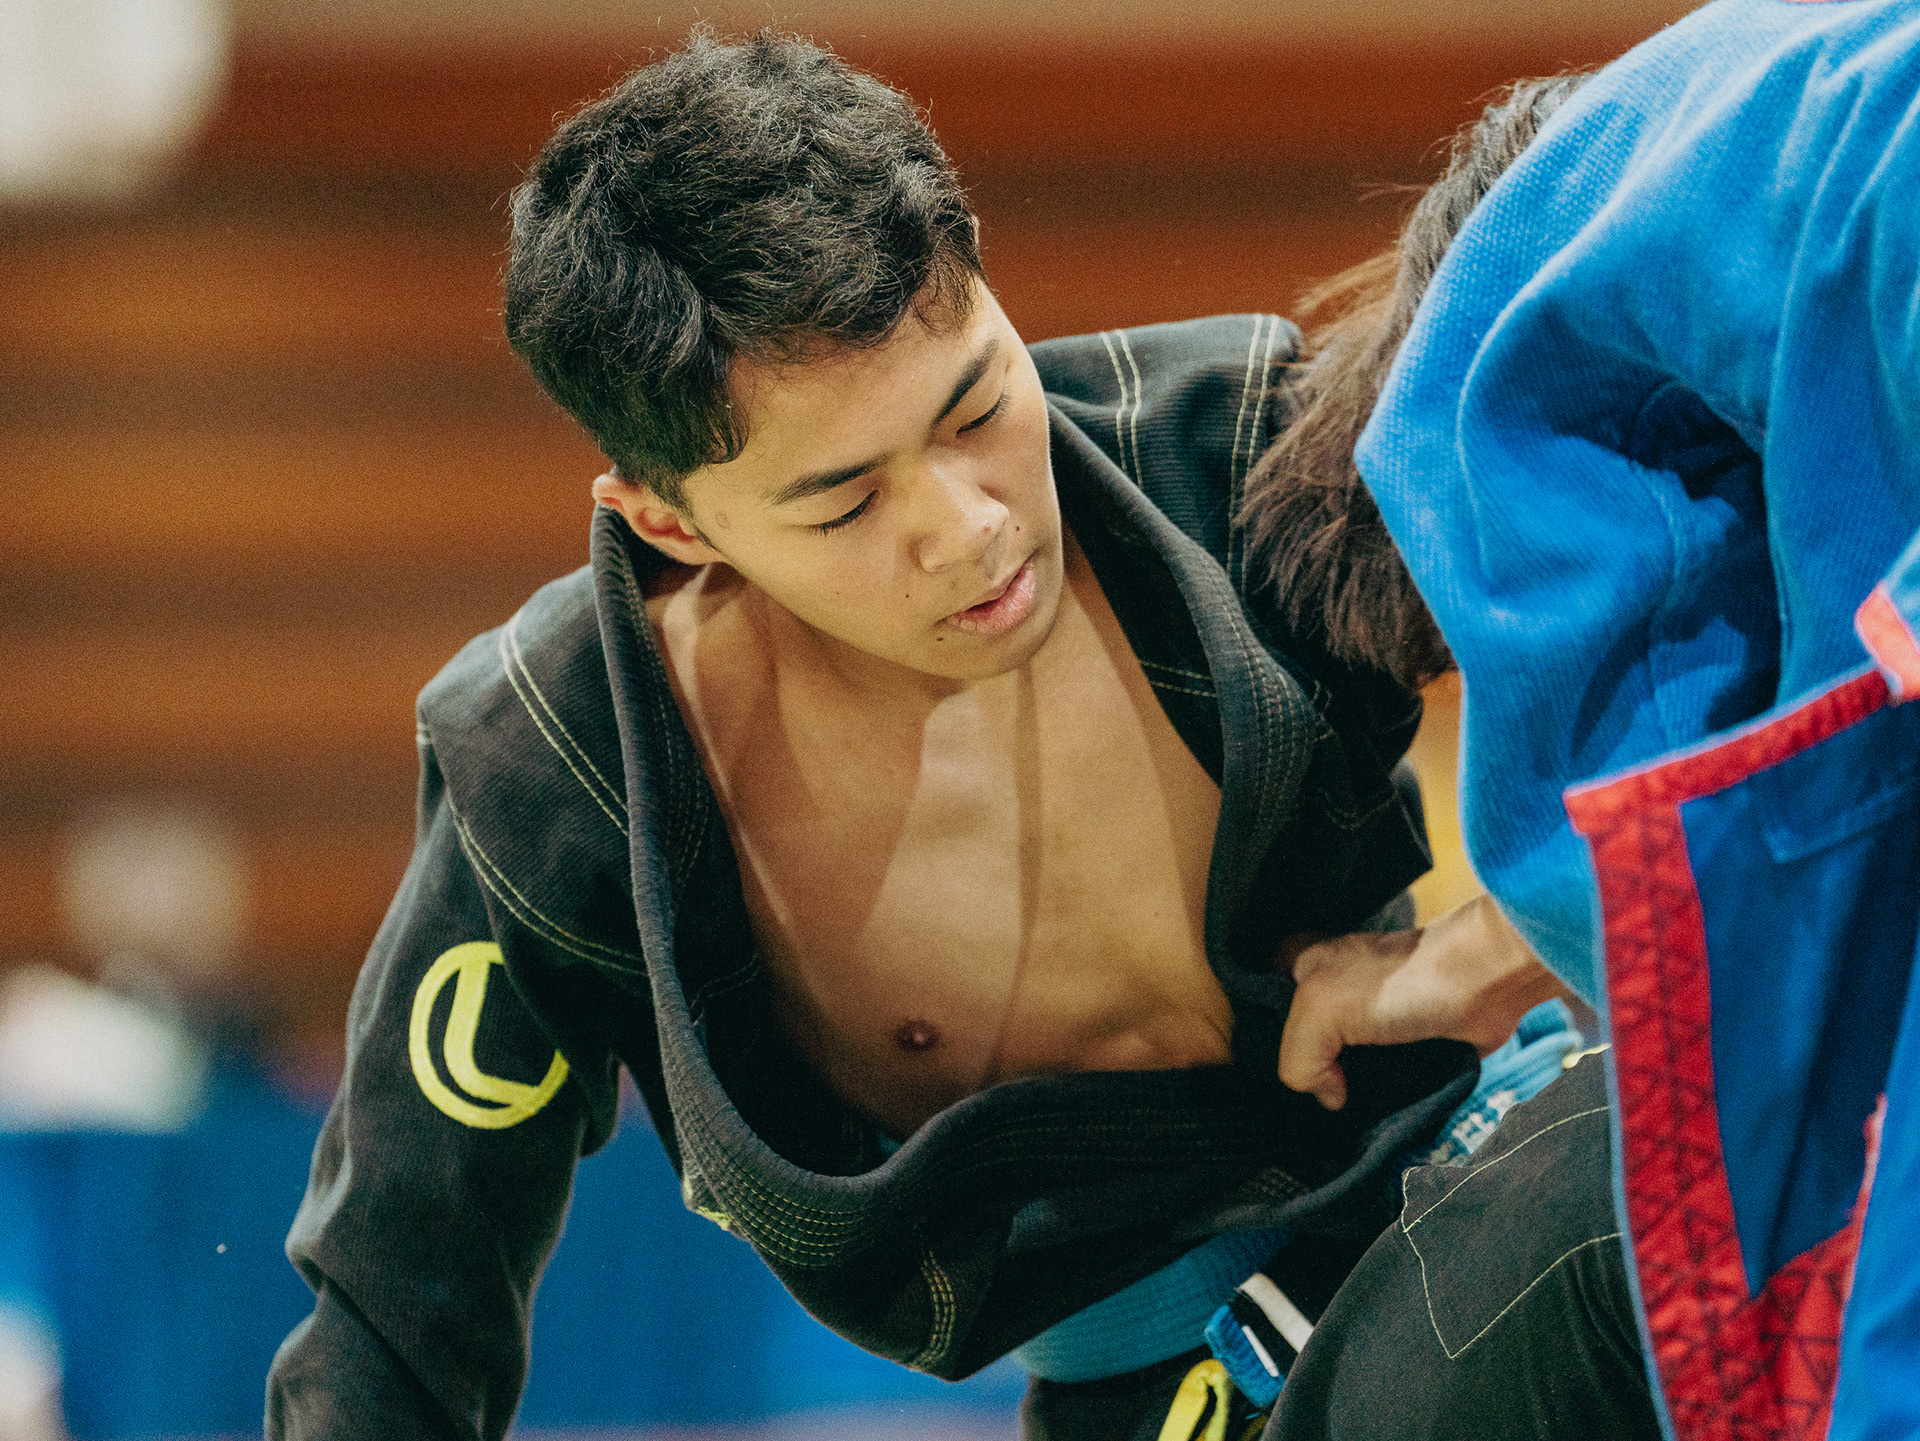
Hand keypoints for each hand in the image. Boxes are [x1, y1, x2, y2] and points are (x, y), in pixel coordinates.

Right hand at [1277, 892, 1573, 1110]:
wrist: (1484, 983)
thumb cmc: (1400, 982)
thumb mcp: (1320, 1009)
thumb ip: (1298, 1059)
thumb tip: (1330, 1098)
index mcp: (1296, 967)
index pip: (1257, 1016)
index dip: (1258, 1051)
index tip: (1265, 1085)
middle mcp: (1326, 991)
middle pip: (1296, 1047)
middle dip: (1301, 1079)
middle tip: (1299, 1114)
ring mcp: (1363, 1022)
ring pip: (1333, 1069)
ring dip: (1337, 1096)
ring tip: (1333, 1126)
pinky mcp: (1399, 1048)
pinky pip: (1370, 1082)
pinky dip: (1371, 1100)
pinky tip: (1366, 1119)